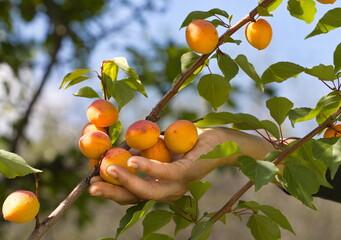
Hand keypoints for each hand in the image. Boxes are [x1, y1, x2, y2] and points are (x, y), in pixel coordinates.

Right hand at [88, 127, 229, 204]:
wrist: (218, 139)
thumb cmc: (187, 143)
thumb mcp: (157, 148)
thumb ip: (140, 153)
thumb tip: (116, 153)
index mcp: (161, 186)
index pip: (133, 194)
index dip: (112, 191)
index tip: (92, 184)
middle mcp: (169, 191)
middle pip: (137, 198)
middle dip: (113, 193)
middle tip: (92, 186)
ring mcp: (178, 185)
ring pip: (148, 190)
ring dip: (126, 180)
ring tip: (107, 170)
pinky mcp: (187, 173)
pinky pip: (163, 173)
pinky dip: (145, 167)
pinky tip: (130, 160)